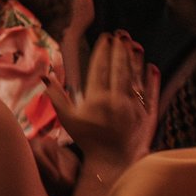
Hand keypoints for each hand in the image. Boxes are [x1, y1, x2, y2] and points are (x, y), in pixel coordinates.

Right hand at [48, 31, 156, 169]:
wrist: (112, 161)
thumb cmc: (88, 139)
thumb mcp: (67, 118)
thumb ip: (56, 96)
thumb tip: (44, 76)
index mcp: (97, 99)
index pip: (100, 69)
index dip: (102, 52)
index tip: (104, 38)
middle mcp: (117, 101)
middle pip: (119, 69)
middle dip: (119, 50)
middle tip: (120, 35)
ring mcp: (134, 108)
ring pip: (135, 78)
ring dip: (135, 60)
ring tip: (134, 44)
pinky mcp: (148, 115)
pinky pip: (151, 93)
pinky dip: (151, 79)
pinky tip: (151, 66)